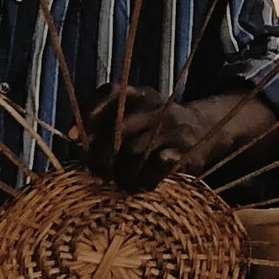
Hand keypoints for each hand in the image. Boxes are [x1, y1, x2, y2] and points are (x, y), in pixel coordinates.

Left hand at [91, 84, 278, 195]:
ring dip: (122, 174)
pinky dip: (144, 181)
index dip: (88, 114)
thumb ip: (105, 124)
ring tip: (121, 182)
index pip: (110, 93)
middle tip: (98, 173)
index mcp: (139, 95)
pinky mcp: (185, 151)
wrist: (206, 130)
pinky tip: (141, 185)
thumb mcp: (134, 116)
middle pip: (117, 130)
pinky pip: (156, 167)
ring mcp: (172, 128)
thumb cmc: (155, 130)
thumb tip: (74, 140)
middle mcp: (155, 106)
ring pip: (133, 153)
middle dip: (100, 157)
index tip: (73, 137)